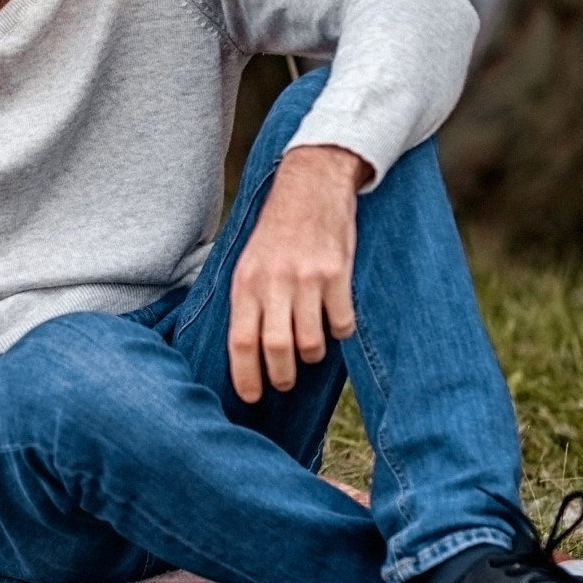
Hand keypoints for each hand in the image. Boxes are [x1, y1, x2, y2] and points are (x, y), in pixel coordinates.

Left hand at [227, 144, 369, 402]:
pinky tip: (334, 320)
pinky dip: (339, 331)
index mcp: (246, 282)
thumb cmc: (276, 231)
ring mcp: (307, 279)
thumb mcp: (247, 260)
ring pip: (311, 341)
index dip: (245, 376)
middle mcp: (274, 282)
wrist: (310, 185)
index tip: (250, 397)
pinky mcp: (338, 274)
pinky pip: (341, 322)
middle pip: (276, 349)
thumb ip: (246, 300)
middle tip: (285, 383)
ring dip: (312, 355)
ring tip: (310, 350)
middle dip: (281, 377)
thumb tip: (242, 350)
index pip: (240, 341)